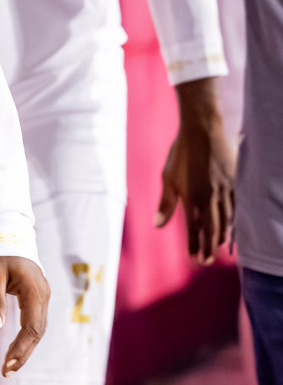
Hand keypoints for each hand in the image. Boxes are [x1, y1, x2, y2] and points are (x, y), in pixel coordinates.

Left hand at [0, 256, 48, 377]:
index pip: (33, 327)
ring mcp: (42, 297)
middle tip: (6, 371)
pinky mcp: (36, 298)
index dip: (22, 348)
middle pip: (37, 332)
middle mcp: (43, 296)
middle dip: (23, 353)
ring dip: (25, 348)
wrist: (6, 236)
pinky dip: (26, 338)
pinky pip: (34, 322)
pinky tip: (15, 349)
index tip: (7, 364)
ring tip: (8, 365)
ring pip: (37, 329)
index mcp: (35, 291)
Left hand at [157, 77, 236, 261]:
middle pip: (211, 229)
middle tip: (205, 262)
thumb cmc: (181, 155)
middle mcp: (210, 198)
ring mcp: (224, 191)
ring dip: (221, 236)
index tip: (193, 259)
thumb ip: (165, 203)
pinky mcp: (234, 184)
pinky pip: (236, 208)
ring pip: (225, 221)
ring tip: (216, 249)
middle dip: (208, 247)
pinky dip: (233, 221)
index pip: (194, 229)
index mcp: (193, 198)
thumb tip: (158, 225)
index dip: (194, 245)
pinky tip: (231, 228)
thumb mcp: (168, 178)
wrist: (202, 133)